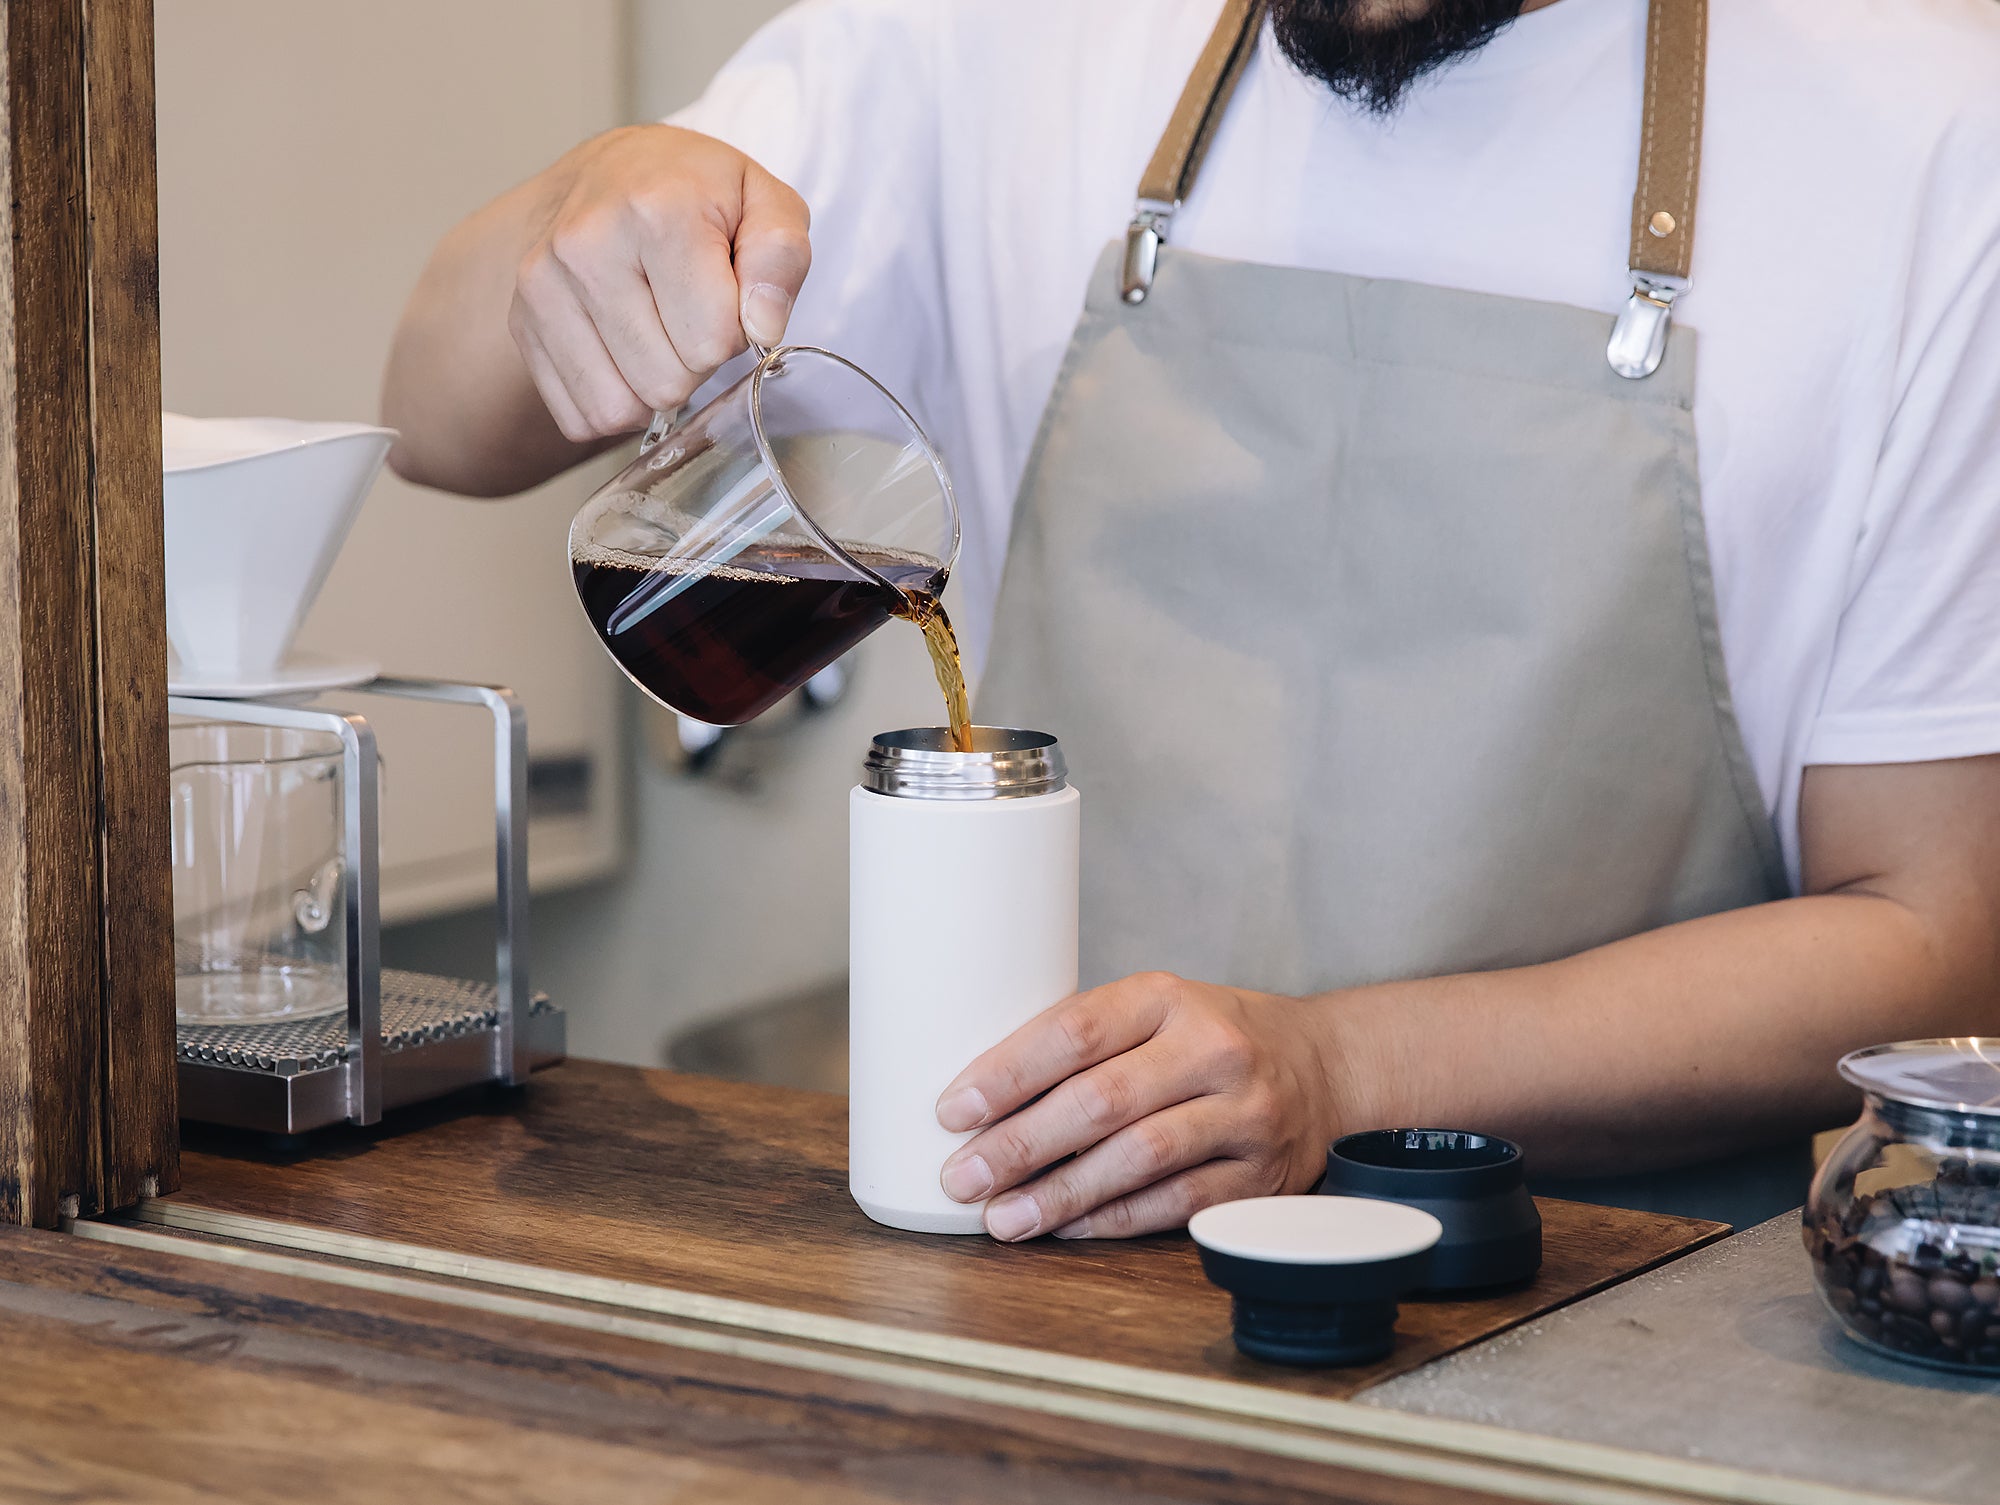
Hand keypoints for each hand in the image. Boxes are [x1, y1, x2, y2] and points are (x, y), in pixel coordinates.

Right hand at [509, 124, 811, 440]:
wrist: (614, 173)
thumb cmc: (699, 194)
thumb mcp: (765, 202)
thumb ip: (781, 258)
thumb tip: (761, 328)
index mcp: (654, 209)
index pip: (713, 340)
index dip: (735, 331)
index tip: (724, 294)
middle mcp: (584, 246)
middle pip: (665, 382)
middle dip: (694, 362)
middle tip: (689, 312)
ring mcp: (542, 288)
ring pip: (619, 409)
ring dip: (653, 388)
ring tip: (658, 329)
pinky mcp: (521, 325)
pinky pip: (580, 417)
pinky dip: (614, 400)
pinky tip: (624, 350)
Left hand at [934, 973, 1342, 1240]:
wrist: (1324, 1066)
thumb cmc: (1208, 1036)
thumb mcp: (1154, 1009)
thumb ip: (1084, 1042)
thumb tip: (981, 1101)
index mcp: (1167, 996)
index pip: (1076, 1030)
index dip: (1008, 1072)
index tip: (954, 1109)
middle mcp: (1212, 1049)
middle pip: (1100, 1101)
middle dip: (1019, 1144)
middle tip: (962, 1176)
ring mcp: (1243, 1113)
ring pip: (1137, 1158)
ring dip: (1059, 1194)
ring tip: (1001, 1217)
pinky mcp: (1260, 1175)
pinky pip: (1174, 1205)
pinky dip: (1111, 1220)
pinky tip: (1064, 1228)